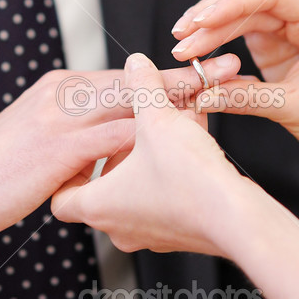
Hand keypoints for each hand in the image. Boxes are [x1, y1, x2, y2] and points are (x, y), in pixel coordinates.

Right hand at [0, 55, 240, 243]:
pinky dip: (153, 133)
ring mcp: (60, 116)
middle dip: (184, 75)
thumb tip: (119, 138)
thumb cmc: (1, 173)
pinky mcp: (59, 146)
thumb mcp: (43, 141)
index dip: (166, 77)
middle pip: (136, 80)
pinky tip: (183, 135)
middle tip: (229, 67)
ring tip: (220, 93)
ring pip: (132, 100)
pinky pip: (116, 135)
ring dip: (179, 98)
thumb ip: (80, 131)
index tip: (206, 72)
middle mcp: (62, 92)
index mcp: (60, 87)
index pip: (124, 78)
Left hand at [51, 53, 261, 256]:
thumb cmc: (190, 178)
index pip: (60, 198)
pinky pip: (161, 202)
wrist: (238, 220)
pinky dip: (168, 175)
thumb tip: (135, 63)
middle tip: (134, 132)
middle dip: (117, 157)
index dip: (69, 171)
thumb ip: (142, 87)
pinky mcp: (176, 236)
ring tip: (168, 134)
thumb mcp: (159, 120)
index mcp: (98, 206)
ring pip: (134, 194)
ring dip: (145, 163)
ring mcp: (148, 236)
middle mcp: (118, 227)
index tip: (87, 150)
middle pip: (100, 192)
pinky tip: (189, 149)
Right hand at [168, 0, 298, 164]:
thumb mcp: (294, 108)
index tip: (198, 23)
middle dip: (211, 20)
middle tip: (181, 43)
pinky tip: (194, 53)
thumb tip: (200, 97)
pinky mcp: (274, 46)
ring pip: (239, 16)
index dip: (229, 6)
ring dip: (209, 29)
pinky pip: (238, 34)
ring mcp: (287, 29)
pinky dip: (216, 42)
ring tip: (181, 48)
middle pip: (248, 2)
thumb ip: (247, 98)